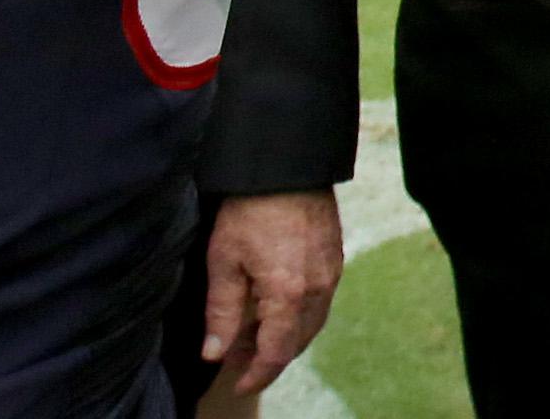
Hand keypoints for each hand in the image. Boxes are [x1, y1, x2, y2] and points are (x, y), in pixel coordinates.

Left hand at [201, 189, 342, 395]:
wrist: (286, 165)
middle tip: (235, 356)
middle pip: (297, 342)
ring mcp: (331, 272)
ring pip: (311, 323)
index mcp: (289, 294)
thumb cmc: (250, 209)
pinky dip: (298, 314)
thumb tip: (214, 354)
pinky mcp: (335, 257)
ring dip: (284, 336)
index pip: (276, 353)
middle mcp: (318, 289)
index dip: (257, 374)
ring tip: (251, 331)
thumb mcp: (224, 261)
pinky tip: (275, 304)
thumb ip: (221, 312)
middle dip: (267, 357)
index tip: (238, 383)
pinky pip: (320, 301)